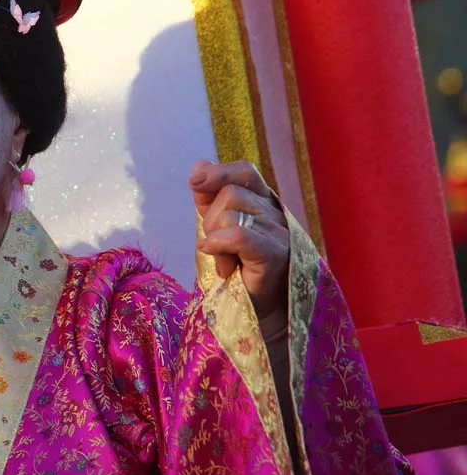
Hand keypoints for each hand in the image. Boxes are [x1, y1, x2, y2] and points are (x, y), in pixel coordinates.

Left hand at [190, 160, 289, 317]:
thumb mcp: (216, 227)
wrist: (253, 310)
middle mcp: (276, 213)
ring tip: (226, 261)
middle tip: (217, 246)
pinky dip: (220, 245)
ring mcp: (280, 233)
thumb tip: (200, 164)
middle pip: (230, 194)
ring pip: (230, 213)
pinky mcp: (277, 254)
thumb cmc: (236, 267)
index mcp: (263, 202)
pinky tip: (221, 263)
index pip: (245, 172)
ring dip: (216, 238)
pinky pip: (239, 236)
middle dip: (210, 219)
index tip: (194, 182)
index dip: (219, 172)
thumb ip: (208, 197)